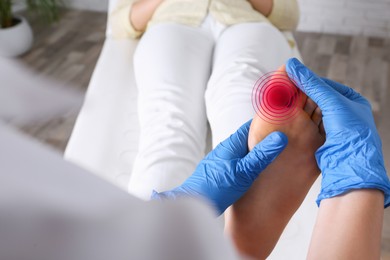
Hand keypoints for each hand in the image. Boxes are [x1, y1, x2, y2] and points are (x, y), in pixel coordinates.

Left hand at [152, 120, 287, 214]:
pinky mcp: (221, 170)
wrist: (194, 203)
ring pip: (244, 151)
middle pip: (249, 138)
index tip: (284, 124)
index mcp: (232, 143)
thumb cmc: (217, 187)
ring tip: (275, 157)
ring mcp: (223, 159)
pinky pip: (240, 162)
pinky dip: (250, 163)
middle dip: (265, 139)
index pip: (252, 126)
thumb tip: (280, 137)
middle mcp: (227, 148)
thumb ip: (262, 155)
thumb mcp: (244, 171)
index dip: (267, 123)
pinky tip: (257, 172)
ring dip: (258, 152)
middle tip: (285, 142)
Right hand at [286, 58, 389, 206]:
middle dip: (303, 96)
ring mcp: (336, 127)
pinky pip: (311, 125)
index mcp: (353, 100)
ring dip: (300, 109)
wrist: (350, 164)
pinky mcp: (326, 139)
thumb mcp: (331, 101)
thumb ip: (311, 84)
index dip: (308, 82)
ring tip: (284, 103)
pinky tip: (290, 118)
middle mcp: (346, 113)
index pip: (326, 86)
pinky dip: (301, 121)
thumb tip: (291, 65)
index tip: (291, 78)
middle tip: (285, 90)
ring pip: (313, 113)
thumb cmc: (350, 131)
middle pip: (319, 99)